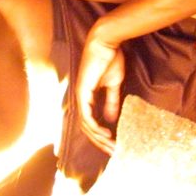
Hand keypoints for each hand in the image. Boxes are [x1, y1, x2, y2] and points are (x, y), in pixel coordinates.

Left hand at [75, 33, 124, 154]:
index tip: (115, 144)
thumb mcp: (113, 85)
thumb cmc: (110, 59)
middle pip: (87, 128)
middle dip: (100, 142)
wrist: (106, 43)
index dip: (101, 135)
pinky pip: (86, 115)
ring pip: (85, 125)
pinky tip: (105, 134)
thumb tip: (111, 118)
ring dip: (98, 138)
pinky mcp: (82, 92)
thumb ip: (111, 101)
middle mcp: (81, 98)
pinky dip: (95, 127)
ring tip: (112, 146)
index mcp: (88, 96)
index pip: (91, 122)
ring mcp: (80, 95)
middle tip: (114, 152)